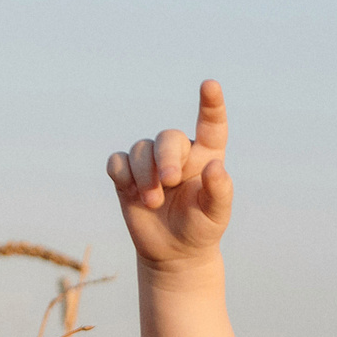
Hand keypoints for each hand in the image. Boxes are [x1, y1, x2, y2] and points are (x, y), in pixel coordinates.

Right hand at [106, 79, 232, 269]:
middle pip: (167, 138)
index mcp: (206, 155)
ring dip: (144, 175)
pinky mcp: (127, 175)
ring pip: (140, 149)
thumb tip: (215, 167)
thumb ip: (220, 191)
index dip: (211, 104)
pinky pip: (117, 161)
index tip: (210, 85)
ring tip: (153, 202)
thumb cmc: (200, 228)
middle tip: (169, 181)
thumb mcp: (216, 215)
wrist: (174, 251)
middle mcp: (178, 152)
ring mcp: (150, 162)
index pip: (211, 124)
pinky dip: (122, 174)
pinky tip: (131, 192)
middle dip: (165, 157)